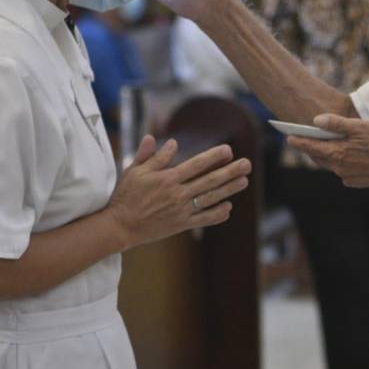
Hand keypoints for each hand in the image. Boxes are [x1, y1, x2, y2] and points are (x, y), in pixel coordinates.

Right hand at [107, 135, 252, 246]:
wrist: (120, 226)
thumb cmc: (126, 196)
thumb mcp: (134, 171)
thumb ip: (152, 156)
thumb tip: (170, 141)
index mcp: (167, 178)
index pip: (196, 164)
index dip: (214, 156)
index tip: (228, 150)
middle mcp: (177, 194)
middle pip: (209, 180)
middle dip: (230, 171)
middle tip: (247, 164)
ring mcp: (181, 210)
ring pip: (210, 198)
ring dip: (229, 189)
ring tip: (244, 181)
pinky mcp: (181, 224)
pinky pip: (204, 218)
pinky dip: (217, 214)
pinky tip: (228, 207)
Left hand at [287, 114, 368, 188]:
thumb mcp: (361, 127)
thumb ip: (338, 124)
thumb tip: (317, 121)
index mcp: (337, 152)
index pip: (311, 146)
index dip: (298, 141)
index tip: (288, 137)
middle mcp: (338, 167)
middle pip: (319, 156)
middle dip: (311, 148)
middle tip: (304, 138)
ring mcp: (347, 176)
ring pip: (331, 163)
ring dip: (327, 154)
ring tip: (326, 144)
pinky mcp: (356, 181)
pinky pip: (343, 170)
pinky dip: (341, 162)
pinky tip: (348, 154)